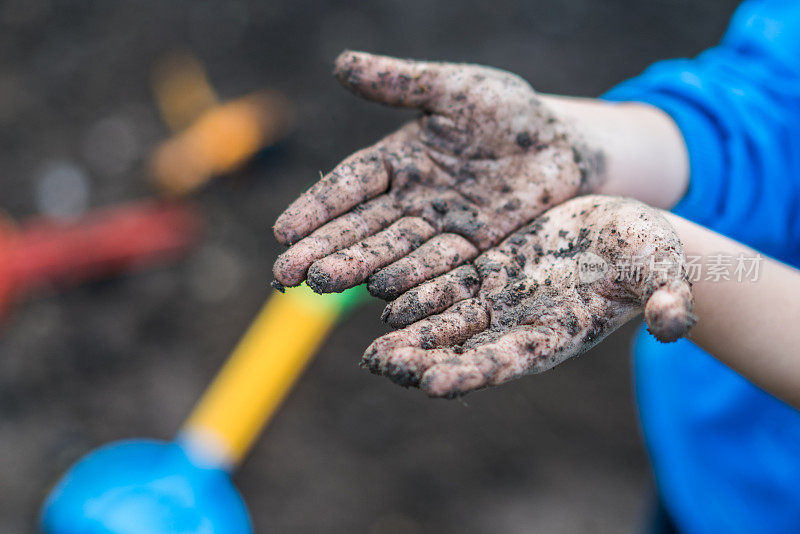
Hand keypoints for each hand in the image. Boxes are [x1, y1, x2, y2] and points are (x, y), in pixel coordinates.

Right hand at [272, 51, 603, 297]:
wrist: (564, 144)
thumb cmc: (508, 112)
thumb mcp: (453, 89)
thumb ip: (399, 83)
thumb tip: (340, 63)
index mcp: (397, 160)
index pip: (347, 185)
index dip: (315, 207)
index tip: (281, 232)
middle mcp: (410, 198)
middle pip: (358, 226)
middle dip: (322, 248)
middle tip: (284, 275)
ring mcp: (439, 225)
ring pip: (390, 249)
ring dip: (356, 266)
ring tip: (320, 284)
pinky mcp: (473, 246)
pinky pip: (438, 261)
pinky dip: (411, 274)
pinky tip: (380, 291)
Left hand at [364, 195, 695, 396]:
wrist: (624, 231)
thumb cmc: (648, 255)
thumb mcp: (663, 271)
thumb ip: (668, 299)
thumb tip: (674, 322)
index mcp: (556, 332)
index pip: (509, 360)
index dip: (473, 372)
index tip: (435, 384)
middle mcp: (519, 322)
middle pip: (464, 348)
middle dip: (424, 360)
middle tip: (383, 368)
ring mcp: (499, 296)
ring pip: (446, 320)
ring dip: (409, 333)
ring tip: (373, 348)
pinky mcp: (487, 267)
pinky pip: (445, 281)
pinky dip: (416, 292)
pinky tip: (381, 292)